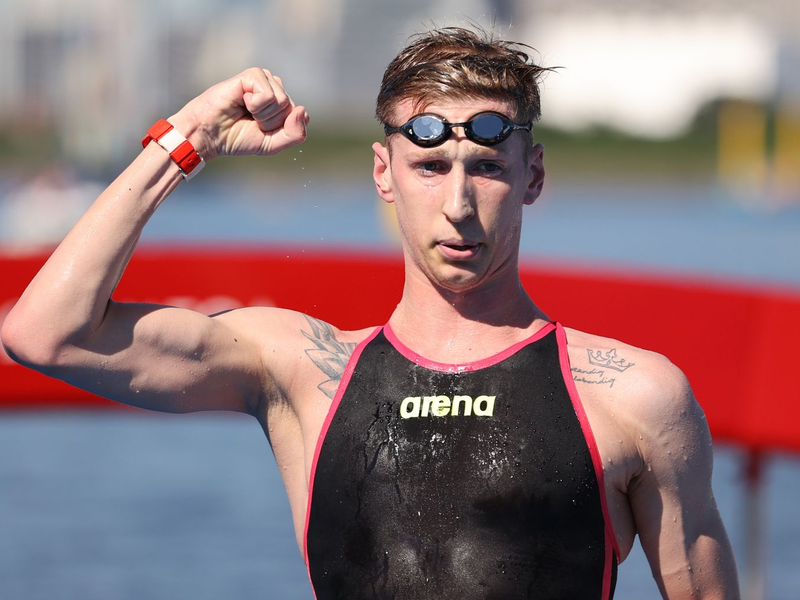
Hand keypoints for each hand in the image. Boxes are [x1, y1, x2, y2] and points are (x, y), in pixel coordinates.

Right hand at [168, 68, 309, 160]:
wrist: (210, 135)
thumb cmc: (238, 137)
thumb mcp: (273, 144)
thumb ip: (295, 134)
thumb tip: (303, 109)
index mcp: (283, 103)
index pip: (301, 118)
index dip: (281, 131)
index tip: (261, 130)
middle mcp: (276, 88)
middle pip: (291, 109)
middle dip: (271, 123)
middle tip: (251, 121)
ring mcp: (265, 80)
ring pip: (282, 102)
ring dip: (262, 115)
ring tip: (246, 111)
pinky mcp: (253, 74)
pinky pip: (268, 95)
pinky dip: (255, 105)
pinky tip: (241, 101)